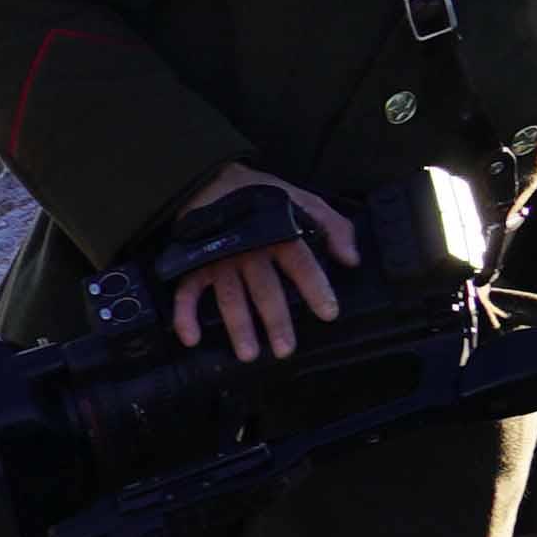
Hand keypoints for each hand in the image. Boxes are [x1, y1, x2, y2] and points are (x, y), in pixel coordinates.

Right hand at [166, 167, 356, 367]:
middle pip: (265, 290)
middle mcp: (249, 250)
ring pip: (230, 297)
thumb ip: (333, 227)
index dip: (316, 288)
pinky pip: (187, 292)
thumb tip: (351, 259)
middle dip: (276, 321)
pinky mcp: (196, 264)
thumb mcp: (305, 201)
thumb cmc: (263, 197)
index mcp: (278, 235)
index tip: (329, 313)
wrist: (214, 181)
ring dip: (239, 327)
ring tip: (249, 355)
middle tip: (285, 350)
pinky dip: (184, 315)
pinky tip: (191, 339)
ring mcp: (220, 259)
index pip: (301, 264)